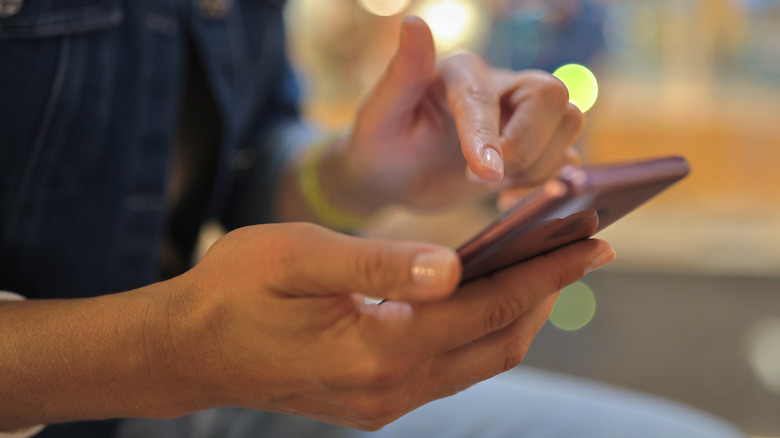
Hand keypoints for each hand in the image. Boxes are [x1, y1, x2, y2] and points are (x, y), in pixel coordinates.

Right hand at [168, 223, 614, 429]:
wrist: (191, 352)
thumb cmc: (235, 292)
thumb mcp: (297, 257)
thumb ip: (375, 264)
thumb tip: (453, 267)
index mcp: (376, 349)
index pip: (486, 306)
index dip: (543, 272)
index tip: (592, 241)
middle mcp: (391, 389)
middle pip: (498, 341)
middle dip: (547, 294)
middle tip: (584, 247)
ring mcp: (384, 404)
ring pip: (480, 360)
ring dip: (519, 314)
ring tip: (546, 269)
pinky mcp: (376, 403)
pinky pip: (451, 369)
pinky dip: (482, 332)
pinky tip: (486, 298)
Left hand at [330, 16, 582, 211]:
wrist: (392, 177)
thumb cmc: (380, 143)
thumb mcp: (379, 113)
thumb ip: (402, 72)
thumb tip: (412, 22)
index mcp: (462, 72)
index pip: (488, 97)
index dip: (489, 137)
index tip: (483, 175)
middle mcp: (499, 87)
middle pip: (553, 96)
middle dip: (528, 146)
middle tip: (486, 180)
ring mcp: (519, 119)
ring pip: (569, 123)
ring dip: (539, 166)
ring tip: (494, 190)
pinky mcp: (531, 150)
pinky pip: (566, 158)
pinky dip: (548, 183)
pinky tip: (506, 199)